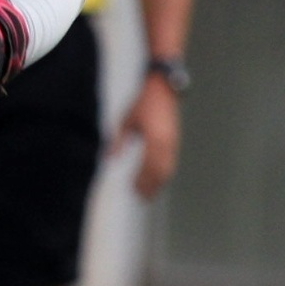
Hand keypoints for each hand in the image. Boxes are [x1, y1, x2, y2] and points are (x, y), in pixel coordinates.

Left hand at [113, 76, 180, 198]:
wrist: (163, 87)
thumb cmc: (143, 102)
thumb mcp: (125, 120)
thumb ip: (118, 140)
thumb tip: (109, 158)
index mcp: (154, 139)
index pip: (147, 167)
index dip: (140, 181)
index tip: (132, 190)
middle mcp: (166, 143)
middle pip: (160, 172)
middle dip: (151, 186)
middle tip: (140, 197)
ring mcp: (173, 142)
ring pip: (168, 169)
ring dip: (159, 182)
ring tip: (149, 192)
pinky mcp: (175, 140)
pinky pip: (171, 162)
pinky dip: (164, 173)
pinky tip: (157, 178)